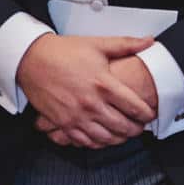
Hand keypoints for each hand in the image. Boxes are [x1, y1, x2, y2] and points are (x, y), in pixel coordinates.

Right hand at [20, 35, 155, 148]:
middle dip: (136, 130)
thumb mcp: (98, 45)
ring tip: (125, 135)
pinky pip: (85, 141)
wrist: (32, 60)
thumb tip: (149, 41)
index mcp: (103, 84)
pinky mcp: (64, 123)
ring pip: (106, 138)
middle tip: (140, 127)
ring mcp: (77, 116)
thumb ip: (126, 44)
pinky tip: (103, 139)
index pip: (134, 106)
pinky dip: (98, 143)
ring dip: (119, 139)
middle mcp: (92, 103)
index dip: (147, 114)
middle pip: (123, 126)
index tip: (151, 114)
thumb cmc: (63, 52)